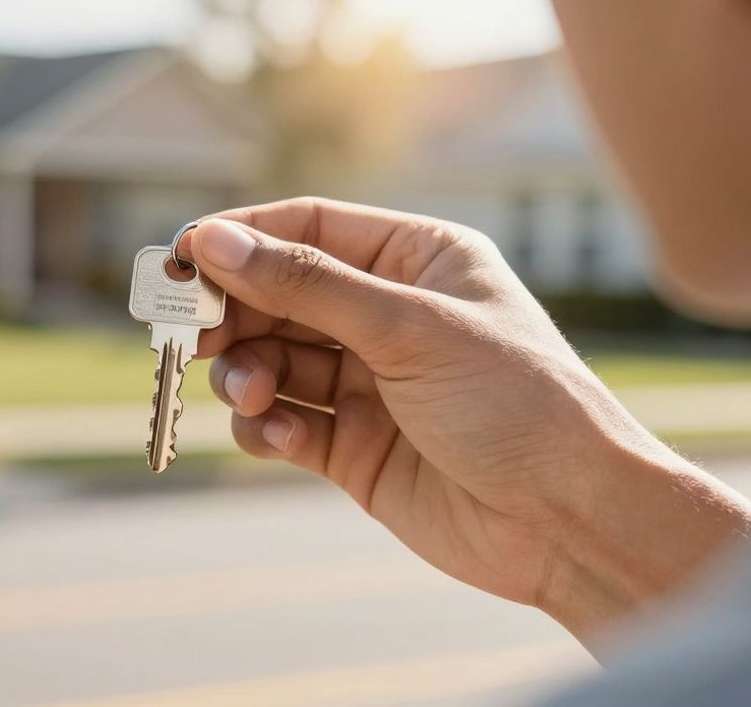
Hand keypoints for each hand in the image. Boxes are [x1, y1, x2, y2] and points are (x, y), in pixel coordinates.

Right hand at [183, 198, 750, 648]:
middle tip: (191, 333)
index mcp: (418, 260)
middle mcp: (388, 315)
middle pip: (278, 295)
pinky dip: (267, 426)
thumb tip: (214, 242)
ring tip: (251, 392)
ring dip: (246, 373)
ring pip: (272, 360)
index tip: (181, 258)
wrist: (569, 522)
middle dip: (234, 314)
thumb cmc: (515, 404)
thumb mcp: (409, 329)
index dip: (241, 240)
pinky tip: (283, 436)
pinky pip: (283, 420)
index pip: (308, 229)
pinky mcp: (353, 447)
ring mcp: (368, 383)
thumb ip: (306, 286)